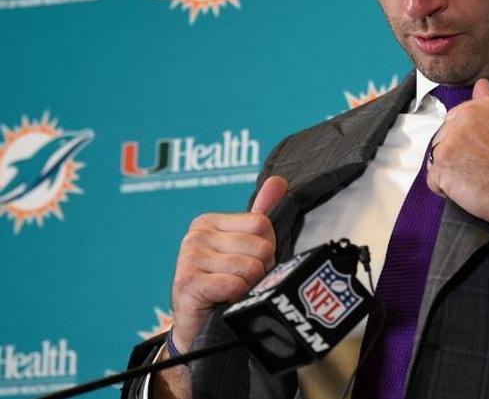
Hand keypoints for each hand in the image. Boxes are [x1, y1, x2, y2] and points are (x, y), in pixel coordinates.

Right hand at [168, 176, 286, 352]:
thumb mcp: (244, 248)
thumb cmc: (225, 286)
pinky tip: (222, 301)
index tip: (247, 263)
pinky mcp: (188, 282)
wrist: (198, 328)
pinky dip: (236, 297)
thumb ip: (260, 214)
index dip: (266, 249)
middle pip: (260, 246)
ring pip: (251, 267)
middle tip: (239, 282)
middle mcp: (196, 235)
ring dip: (248, 286)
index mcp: (209, 221)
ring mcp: (188, 257)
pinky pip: (235, 285)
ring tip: (231, 292)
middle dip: (259, 269)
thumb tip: (278, 181)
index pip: (262, 224)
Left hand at [426, 79, 488, 231]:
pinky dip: (447, 188)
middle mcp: (460, 121)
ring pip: (436, 157)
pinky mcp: (442, 171)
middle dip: (456, 151)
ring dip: (451, 169)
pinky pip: (434, 180)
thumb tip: (481, 87)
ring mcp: (448, 146)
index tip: (477, 147)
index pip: (456, 116)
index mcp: (478, 107)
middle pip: (444, 136)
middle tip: (479, 166)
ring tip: (474, 179)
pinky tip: (467, 190)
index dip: (466, 135)